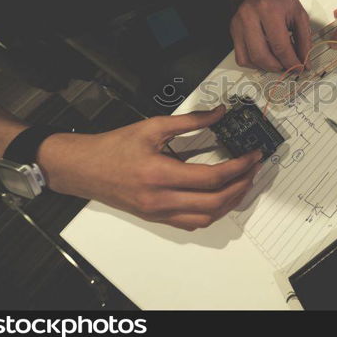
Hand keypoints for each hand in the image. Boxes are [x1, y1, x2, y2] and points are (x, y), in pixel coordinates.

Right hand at [37, 105, 261, 230]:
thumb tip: (219, 113)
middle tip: (254, 169)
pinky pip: (192, 223)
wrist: (83, 169)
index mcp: (160, 175)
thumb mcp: (152, 127)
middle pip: (215, 203)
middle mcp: (161, 200)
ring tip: (242, 183)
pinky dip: (212, 213)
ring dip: (230, 203)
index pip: (212, 178)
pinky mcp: (157, 218)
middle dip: (241, 186)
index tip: (253, 155)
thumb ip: (190, 120)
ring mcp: (159, 213)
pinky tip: (220, 198)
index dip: (239, 167)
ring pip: (206, 218)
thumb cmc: (113, 147)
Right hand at [231, 0, 311, 70]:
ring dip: (266, 67)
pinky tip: (265, 58)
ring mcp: (238, 23)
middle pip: (261, 55)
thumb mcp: (299, 15)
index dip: (291, 61)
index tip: (299, 68)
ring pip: (249, 59)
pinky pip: (241, 57)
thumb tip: (304, 63)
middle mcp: (249, 16)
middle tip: (288, 67)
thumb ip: (304, 40)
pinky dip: (254, 63)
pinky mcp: (233, 30)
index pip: (280, 46)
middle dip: (277, 67)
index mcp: (269, 9)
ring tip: (278, 62)